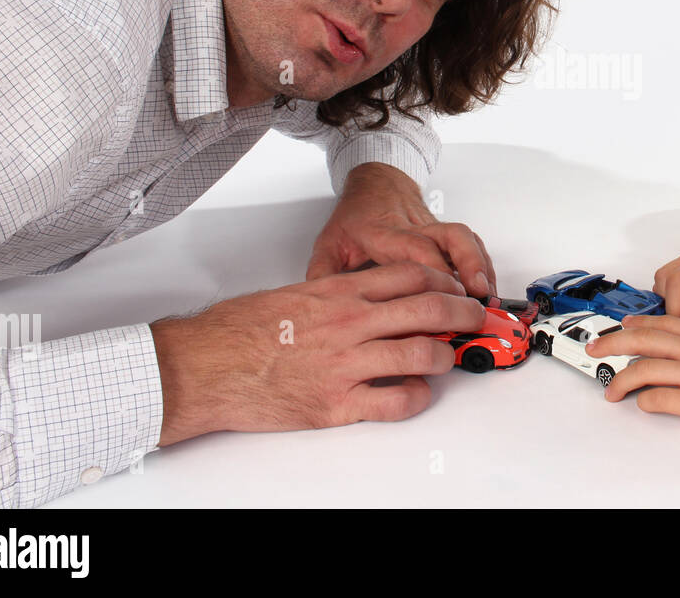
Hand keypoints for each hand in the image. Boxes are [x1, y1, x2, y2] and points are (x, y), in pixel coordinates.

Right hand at [150, 262, 487, 444]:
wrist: (203, 367)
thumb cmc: (237, 331)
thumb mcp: (294, 295)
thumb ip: (335, 295)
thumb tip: (368, 298)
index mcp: (338, 293)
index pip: (410, 275)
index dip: (445, 280)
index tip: (458, 288)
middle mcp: (348, 323)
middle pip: (428, 308)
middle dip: (463, 313)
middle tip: (476, 318)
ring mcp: (344, 364)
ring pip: (421, 353)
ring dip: (446, 355)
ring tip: (451, 357)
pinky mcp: (335, 404)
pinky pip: (395, 400)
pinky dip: (417, 397)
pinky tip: (419, 393)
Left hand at [305, 162, 494, 296]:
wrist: (375, 183)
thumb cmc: (355, 216)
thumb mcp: (329, 243)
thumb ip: (322, 274)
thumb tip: (319, 310)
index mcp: (385, 232)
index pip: (414, 248)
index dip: (433, 272)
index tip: (445, 296)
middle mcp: (415, 227)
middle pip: (450, 239)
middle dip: (468, 269)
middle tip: (477, 298)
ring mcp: (434, 228)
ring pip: (465, 239)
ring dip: (481, 267)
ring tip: (489, 298)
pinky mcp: (447, 233)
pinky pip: (472, 244)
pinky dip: (484, 266)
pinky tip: (489, 288)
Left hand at [586, 314, 679, 435]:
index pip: (660, 324)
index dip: (635, 325)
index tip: (620, 328)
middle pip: (643, 341)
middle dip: (612, 344)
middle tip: (594, 351)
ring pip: (645, 370)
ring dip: (621, 381)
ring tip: (611, 391)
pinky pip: (661, 399)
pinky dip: (645, 401)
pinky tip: (642, 404)